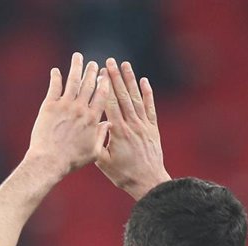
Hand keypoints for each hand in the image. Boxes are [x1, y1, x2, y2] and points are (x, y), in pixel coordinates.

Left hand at [26, 52, 111, 178]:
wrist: (49, 161)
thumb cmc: (71, 160)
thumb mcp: (93, 152)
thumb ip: (101, 136)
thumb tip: (108, 124)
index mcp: (93, 118)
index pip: (102, 95)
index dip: (105, 82)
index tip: (106, 75)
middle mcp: (80, 108)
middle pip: (89, 84)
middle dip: (92, 72)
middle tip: (93, 64)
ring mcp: (64, 105)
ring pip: (73, 81)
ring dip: (76, 67)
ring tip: (78, 57)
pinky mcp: (49, 106)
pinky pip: (54, 87)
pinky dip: (56, 77)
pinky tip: (56, 70)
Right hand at [97, 58, 169, 199]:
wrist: (148, 182)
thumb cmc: (123, 175)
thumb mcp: (104, 162)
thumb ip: (98, 142)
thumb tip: (95, 125)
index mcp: (118, 133)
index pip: (110, 105)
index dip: (105, 88)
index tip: (100, 73)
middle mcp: (132, 125)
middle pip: (123, 97)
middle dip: (116, 78)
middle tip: (110, 61)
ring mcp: (144, 126)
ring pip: (136, 98)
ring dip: (130, 80)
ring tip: (125, 64)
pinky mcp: (153, 129)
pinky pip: (150, 108)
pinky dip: (147, 93)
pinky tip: (144, 81)